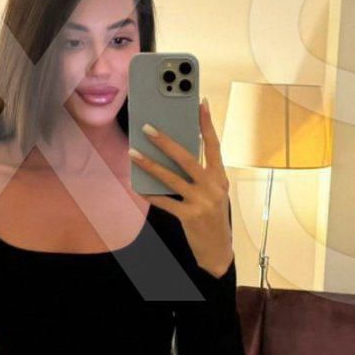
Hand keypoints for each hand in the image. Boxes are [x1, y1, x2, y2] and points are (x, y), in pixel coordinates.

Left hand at [129, 98, 233, 276]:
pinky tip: (137, 186)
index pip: (213, 145)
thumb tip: (175, 153)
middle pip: (187, 158)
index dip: (207, 124)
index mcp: (220, 177)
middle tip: (148, 128)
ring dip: (150, 164)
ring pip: (171, 178)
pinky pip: (165, 201)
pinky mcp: (190, 216)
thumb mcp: (213, 193)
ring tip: (133, 153)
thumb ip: (200, 174)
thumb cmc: (212, 216)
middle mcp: (213, 187)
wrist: (218, 250)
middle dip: (166, 142)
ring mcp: (202, 202)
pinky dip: (150, 194)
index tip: (201, 104)